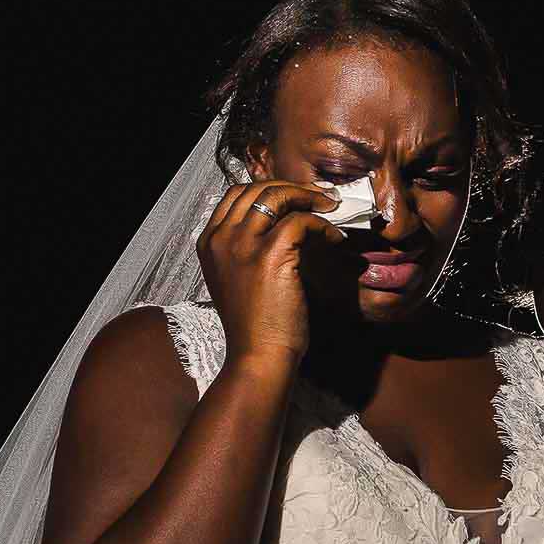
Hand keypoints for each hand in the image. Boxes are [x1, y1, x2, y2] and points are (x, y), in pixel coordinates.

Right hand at [197, 180, 341, 368]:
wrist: (258, 356)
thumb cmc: (254, 325)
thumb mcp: (236, 278)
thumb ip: (245, 249)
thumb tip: (282, 222)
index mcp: (210, 243)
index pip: (236, 195)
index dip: (269, 189)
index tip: (295, 196)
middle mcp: (222, 239)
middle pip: (256, 189)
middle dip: (292, 187)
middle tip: (319, 197)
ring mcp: (243, 245)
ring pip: (277, 197)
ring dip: (308, 198)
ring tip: (329, 208)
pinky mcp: (270, 255)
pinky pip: (300, 221)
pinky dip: (322, 225)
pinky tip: (334, 238)